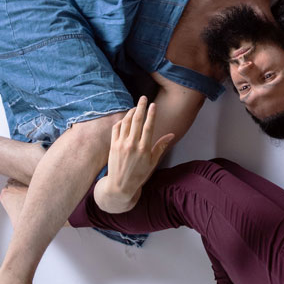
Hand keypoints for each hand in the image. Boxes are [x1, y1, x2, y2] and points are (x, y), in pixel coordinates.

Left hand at [98, 97, 174, 212]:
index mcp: (144, 149)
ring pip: (126, 123)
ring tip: (135, 107)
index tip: (153, 105)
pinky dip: (121, 121)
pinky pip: (116, 128)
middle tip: (143, 97)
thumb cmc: (139, 175)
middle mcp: (132, 144)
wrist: (120, 186)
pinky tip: (125, 119)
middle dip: (140, 107)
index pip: (148, 126)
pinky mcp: (113, 145)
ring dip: (131, 113)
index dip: (151, 114)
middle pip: (136, 121)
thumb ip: (161, 146)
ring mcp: (121, 144)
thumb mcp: (153, 162)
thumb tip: (171, 135)